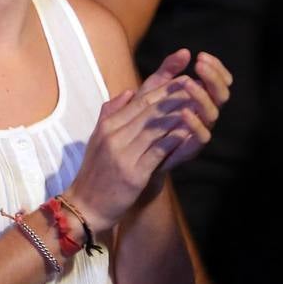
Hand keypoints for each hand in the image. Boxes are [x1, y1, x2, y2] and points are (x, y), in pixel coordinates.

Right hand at [64, 50, 219, 231]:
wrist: (84, 206)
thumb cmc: (94, 174)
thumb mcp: (97, 139)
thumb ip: (110, 114)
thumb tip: (127, 92)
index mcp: (107, 126)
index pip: (138, 101)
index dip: (162, 88)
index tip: (181, 77)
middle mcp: (114, 136)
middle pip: (149, 110)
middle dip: (174, 96)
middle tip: (196, 84)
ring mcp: (123, 154)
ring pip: (156, 127)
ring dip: (179, 114)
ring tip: (199, 104)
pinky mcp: (134, 172)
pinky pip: (158, 151)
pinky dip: (175, 140)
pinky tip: (190, 131)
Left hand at [150, 52, 230, 175]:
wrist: (133, 151)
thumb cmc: (145, 116)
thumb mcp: (153, 89)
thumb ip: (167, 71)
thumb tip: (185, 51)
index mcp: (200, 99)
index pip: (218, 81)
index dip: (215, 68)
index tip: (202, 56)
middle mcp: (204, 114)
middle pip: (221, 94)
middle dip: (213, 78)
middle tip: (200, 64)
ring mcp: (199, 131)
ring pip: (212, 113)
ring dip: (202, 96)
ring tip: (188, 82)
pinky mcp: (190, 148)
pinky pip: (201, 137)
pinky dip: (195, 124)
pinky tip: (184, 112)